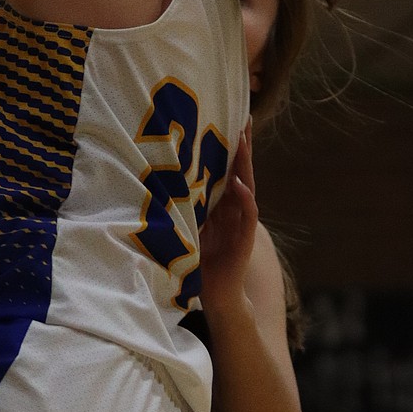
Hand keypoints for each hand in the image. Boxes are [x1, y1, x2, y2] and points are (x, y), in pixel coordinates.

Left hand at [199, 124, 257, 315]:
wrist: (216, 293)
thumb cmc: (200, 259)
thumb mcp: (190, 224)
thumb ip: (187, 203)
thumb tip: (164, 176)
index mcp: (222, 203)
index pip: (228, 168)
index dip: (230, 146)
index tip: (230, 118)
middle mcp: (235, 208)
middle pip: (240, 171)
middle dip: (242, 145)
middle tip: (244, 117)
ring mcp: (242, 222)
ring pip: (246, 187)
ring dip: (245, 165)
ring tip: (243, 140)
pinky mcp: (244, 238)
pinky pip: (248, 215)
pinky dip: (245, 200)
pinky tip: (241, 186)